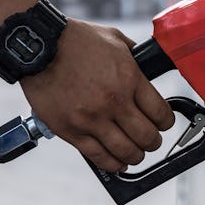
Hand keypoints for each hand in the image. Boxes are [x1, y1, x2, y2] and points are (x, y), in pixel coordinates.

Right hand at [20, 20, 174, 171]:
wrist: (38, 47)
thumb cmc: (76, 41)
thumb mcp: (116, 40)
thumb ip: (135, 56)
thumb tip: (150, 66)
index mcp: (130, 79)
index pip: (161, 113)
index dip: (166, 122)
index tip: (163, 124)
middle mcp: (114, 102)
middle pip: (147, 136)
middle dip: (153, 142)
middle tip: (151, 140)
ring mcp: (92, 119)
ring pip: (126, 151)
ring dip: (136, 156)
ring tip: (136, 153)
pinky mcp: (71, 130)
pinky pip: (98, 156)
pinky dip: (112, 164)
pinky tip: (118, 163)